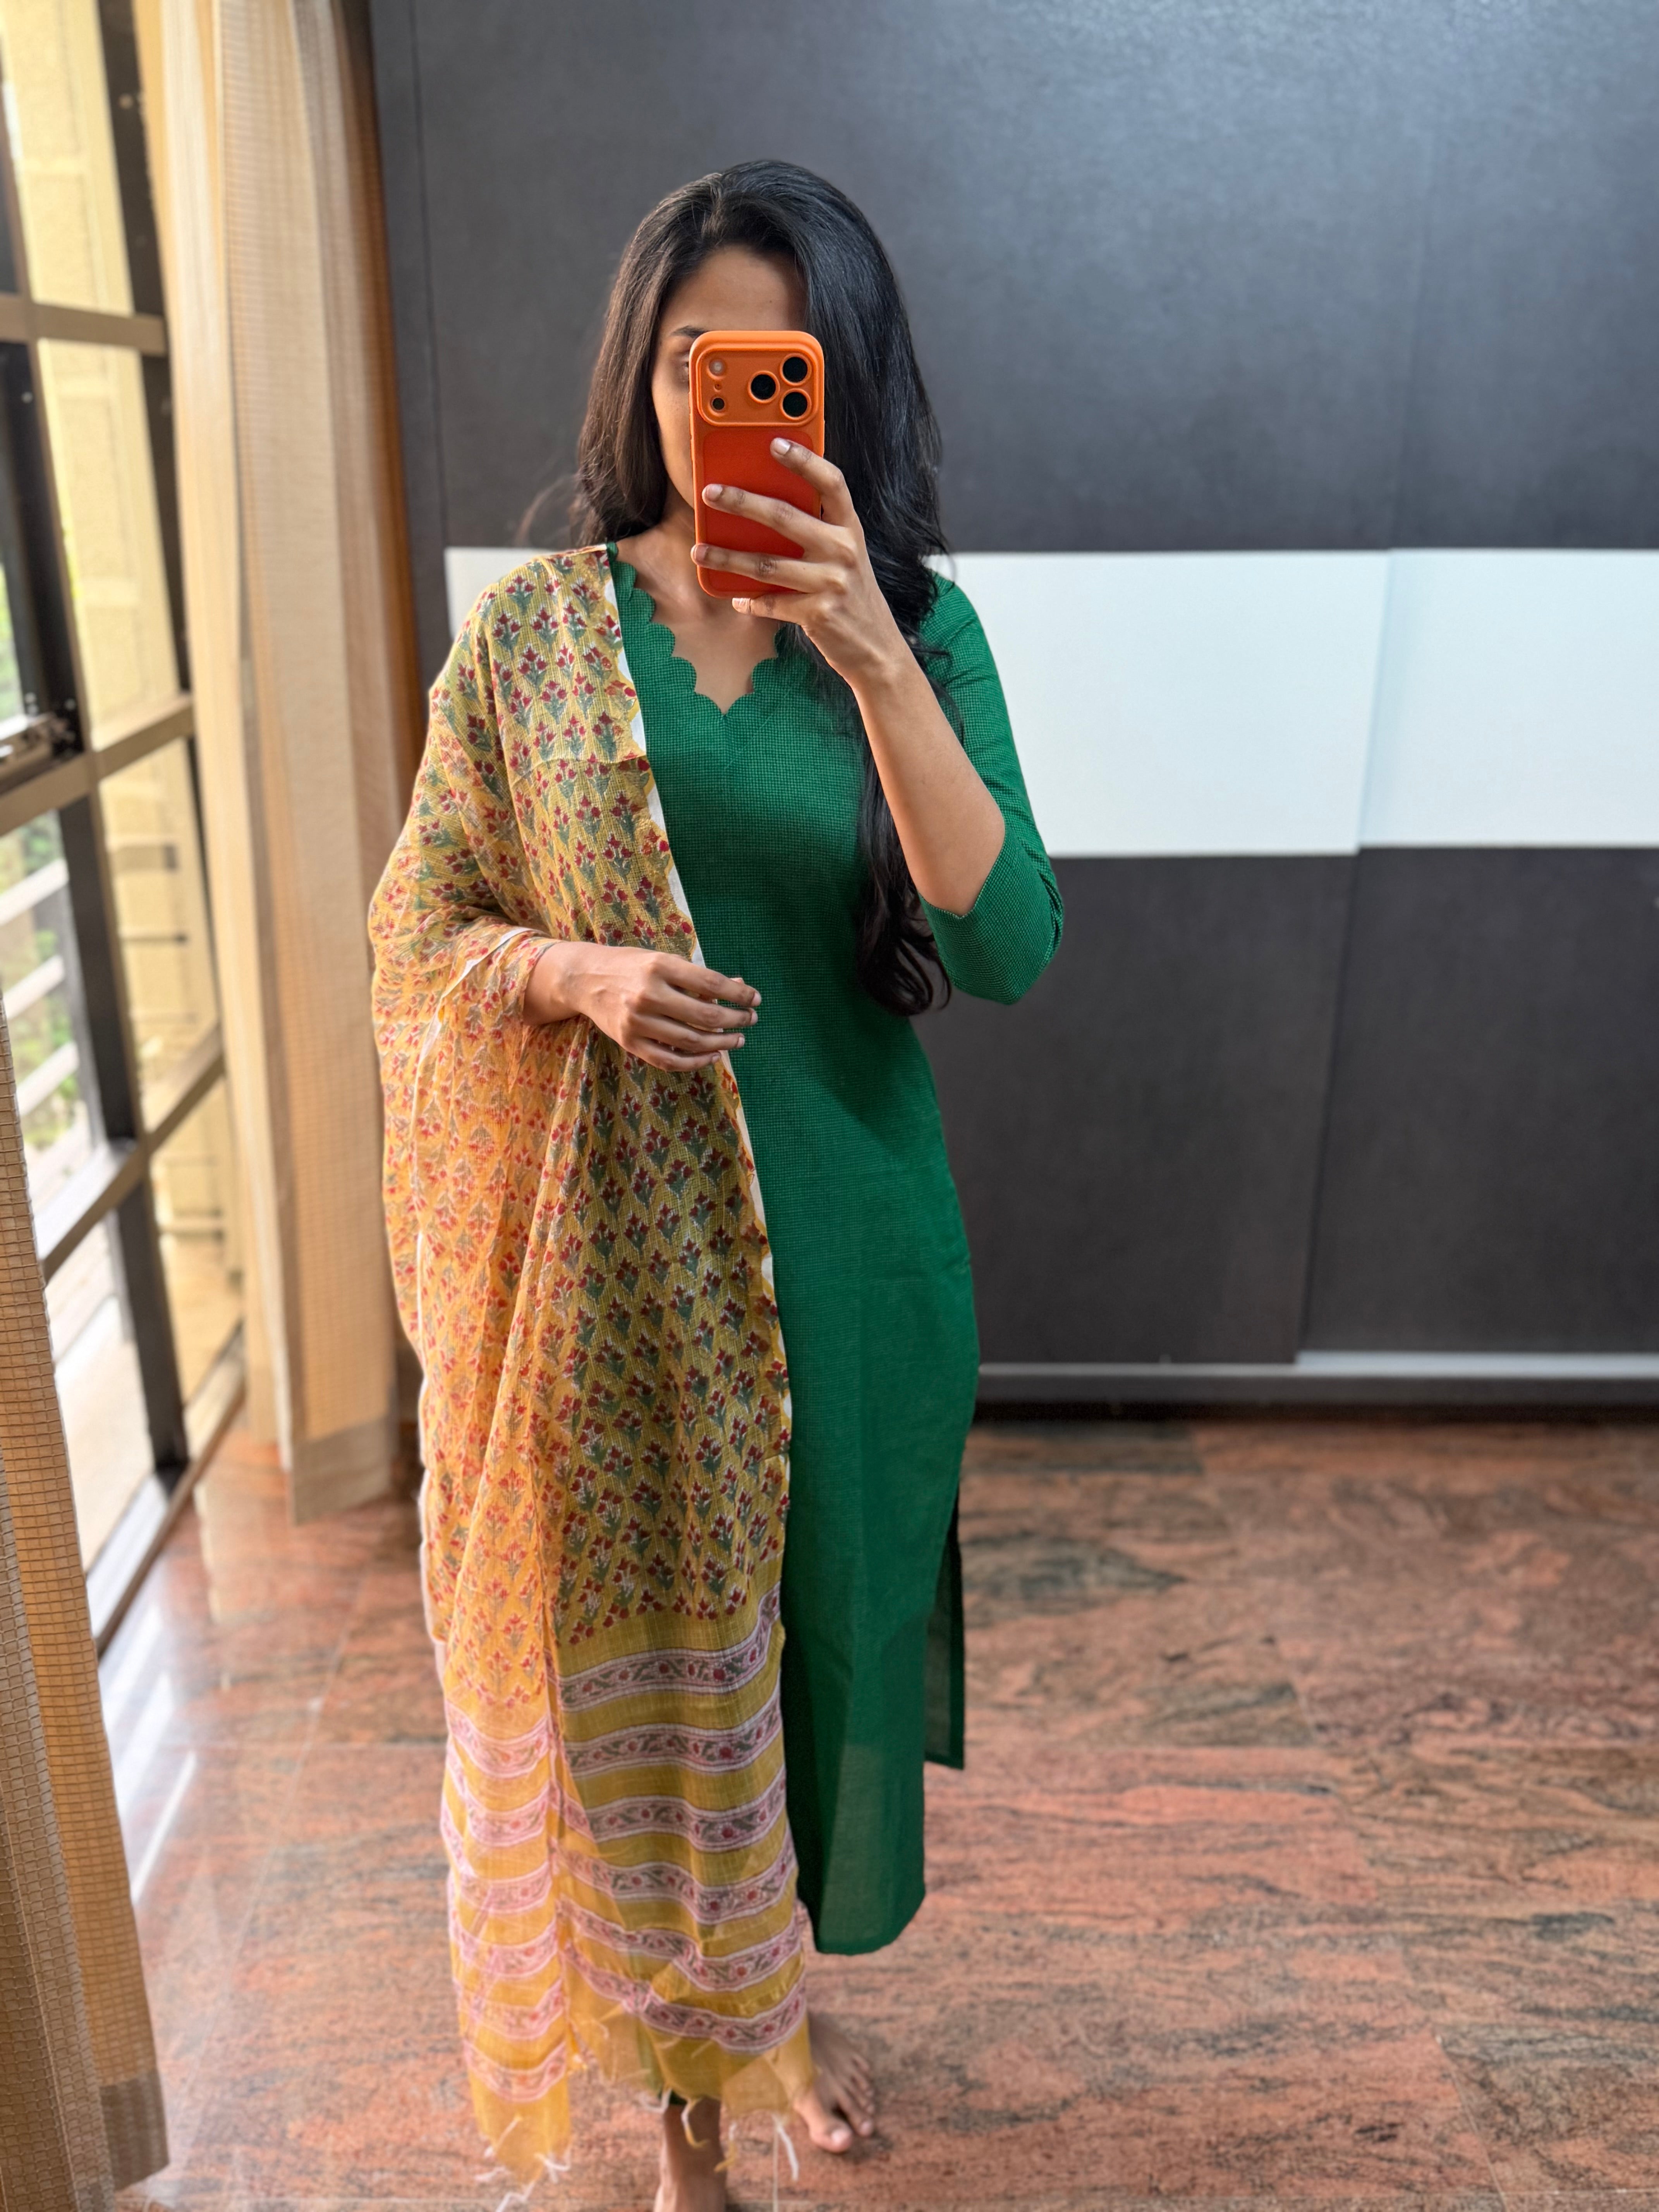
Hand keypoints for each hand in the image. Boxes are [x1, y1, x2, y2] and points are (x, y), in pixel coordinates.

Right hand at [524, 940, 757, 1071]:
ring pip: (691, 1041)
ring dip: (722, 1043)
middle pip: (705, 1016)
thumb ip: (698, 976)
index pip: (711, 983)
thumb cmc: (631, 966)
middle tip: (751, 1020)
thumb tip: (739, 985)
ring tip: (738, 1039)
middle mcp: (648, 995)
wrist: (584, 978)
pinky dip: (696, 1061)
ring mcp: (637, 1022)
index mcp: (659, 967)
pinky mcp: (630, 1042)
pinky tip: (713, 1055)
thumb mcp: (663, 960)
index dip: (738, 994)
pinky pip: (670, 1060)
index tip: (755, 999)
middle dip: (735, 1019)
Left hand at [693, 441, 906, 687]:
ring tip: (699, 549)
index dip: (804, 460)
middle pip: (784, 516)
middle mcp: (843, 551)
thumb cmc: (852, 598)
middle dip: (742, 502)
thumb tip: (763, 513)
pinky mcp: (818, 613)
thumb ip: (817, 534)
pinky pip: (771, 602)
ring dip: (728, 557)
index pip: (832, 483)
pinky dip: (750, 601)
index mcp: (849, 530)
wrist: (876, 649)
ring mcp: (831, 582)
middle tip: (711, 493)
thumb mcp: (845, 558)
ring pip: (767, 563)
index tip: (774, 443)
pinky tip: (736, 598)